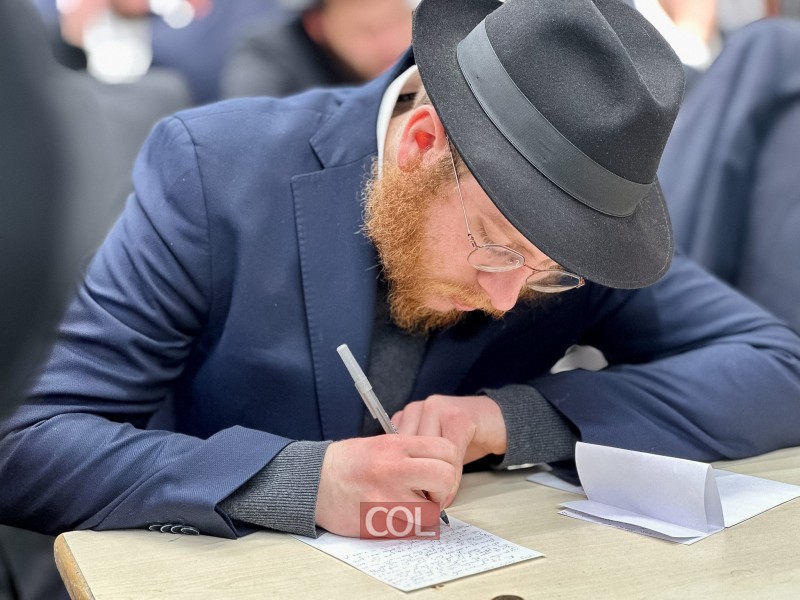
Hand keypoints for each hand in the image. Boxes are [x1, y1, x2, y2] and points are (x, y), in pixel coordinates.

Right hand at [315, 435, 458, 536]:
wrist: (314, 482)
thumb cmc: (348, 463)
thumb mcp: (381, 444)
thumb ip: (411, 453)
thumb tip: (441, 468)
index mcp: (395, 446)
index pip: (446, 450)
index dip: (448, 464)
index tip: (437, 474)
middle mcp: (393, 469)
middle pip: (445, 478)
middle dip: (442, 490)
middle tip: (429, 494)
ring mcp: (386, 497)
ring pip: (430, 512)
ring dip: (424, 513)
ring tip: (406, 506)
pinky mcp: (377, 522)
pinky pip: (409, 531)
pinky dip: (406, 527)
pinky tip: (392, 516)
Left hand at [392, 394, 507, 496]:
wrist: (494, 420)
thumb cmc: (461, 438)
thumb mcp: (432, 450)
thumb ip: (415, 461)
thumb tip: (402, 495)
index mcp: (407, 415)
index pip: (394, 448)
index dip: (401, 475)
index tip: (406, 497)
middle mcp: (418, 408)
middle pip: (408, 451)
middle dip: (416, 480)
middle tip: (422, 504)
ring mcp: (437, 408)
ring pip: (428, 452)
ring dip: (434, 481)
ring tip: (437, 499)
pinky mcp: (458, 417)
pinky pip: (450, 452)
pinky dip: (451, 476)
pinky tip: (451, 491)